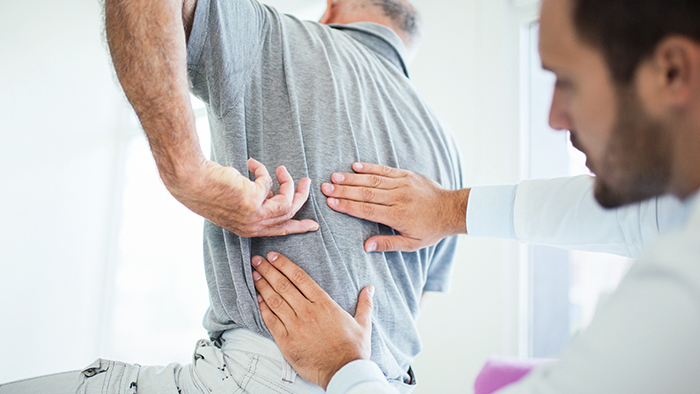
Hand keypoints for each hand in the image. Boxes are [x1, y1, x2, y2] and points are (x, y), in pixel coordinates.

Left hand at [170, 158, 318, 236]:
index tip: (313, 225)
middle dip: (301, 197)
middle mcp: (253, 226)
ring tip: (282, 168)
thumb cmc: (209, 189)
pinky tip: (250, 163)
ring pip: (287, 201)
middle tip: (307, 182)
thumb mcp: (237, 202)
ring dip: (288, 182)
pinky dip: (262, 170)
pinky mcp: (254, 200)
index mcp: (248, 229)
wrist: (192, 182)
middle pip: (289, 214)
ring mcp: (254, 215)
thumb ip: (256, 203)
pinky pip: (268, 182)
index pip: (280, 231)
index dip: (298, 227)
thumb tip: (271, 193)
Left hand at [252, 252, 373, 389]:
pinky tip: (257, 299)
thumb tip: (370, 288)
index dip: (284, 264)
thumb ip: (365, 304)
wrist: (344, 372)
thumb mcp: (363, 324)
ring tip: (254, 275)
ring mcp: (295, 325)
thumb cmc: (353, 349)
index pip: (300, 277)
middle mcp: (307, 311)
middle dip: (268, 270)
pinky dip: (263, 308)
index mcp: (324, 303)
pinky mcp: (286, 341)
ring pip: (275, 300)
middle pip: (283, 285)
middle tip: (257, 260)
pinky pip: (271, 320)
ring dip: (263, 286)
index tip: (274, 256)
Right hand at [321, 162, 468, 251]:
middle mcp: (398, 197)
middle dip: (343, 190)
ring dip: (351, 178)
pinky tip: (355, 166)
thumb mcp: (412, 244)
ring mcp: (402, 184)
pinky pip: (385, 170)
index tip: (331, 202)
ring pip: (372, 179)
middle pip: (365, 193)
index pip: (367, 210)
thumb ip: (388, 244)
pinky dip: (369, 167)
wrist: (452, 209)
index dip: (347, 206)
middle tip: (325, 188)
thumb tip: (365, 246)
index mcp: (397, 216)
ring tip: (334, 177)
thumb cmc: (431, 229)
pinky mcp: (406, 175)